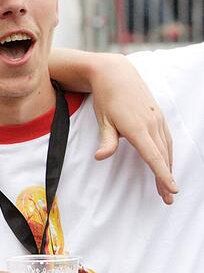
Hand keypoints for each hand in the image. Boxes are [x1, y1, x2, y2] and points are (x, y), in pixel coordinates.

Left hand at [90, 53, 176, 203]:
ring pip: (166, 148)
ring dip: (168, 168)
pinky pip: (166, 139)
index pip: (152, 156)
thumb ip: (106, 140)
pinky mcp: (158, 116)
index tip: (172, 189)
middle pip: (162, 156)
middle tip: (168, 198)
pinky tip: (166, 164)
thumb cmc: (106, 99)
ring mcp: (157, 119)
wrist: (115, 74)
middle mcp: (151, 124)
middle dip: (166, 178)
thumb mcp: (103, 120)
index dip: (162, 174)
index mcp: (137, 127)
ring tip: (167, 186)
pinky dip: (167, 154)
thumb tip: (100, 158)